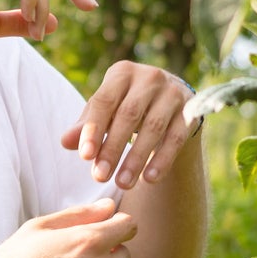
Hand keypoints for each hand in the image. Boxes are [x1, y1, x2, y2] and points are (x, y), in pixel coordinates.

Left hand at [63, 61, 197, 192]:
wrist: (170, 102)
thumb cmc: (126, 106)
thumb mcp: (105, 112)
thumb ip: (86, 126)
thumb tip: (65, 142)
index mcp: (122, 73)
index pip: (104, 101)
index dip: (93, 129)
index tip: (85, 157)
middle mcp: (149, 77)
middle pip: (129, 115)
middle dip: (113, 148)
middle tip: (99, 177)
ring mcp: (172, 93)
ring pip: (154, 128)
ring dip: (136, 158)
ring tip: (122, 184)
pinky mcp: (190, 110)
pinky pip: (176, 137)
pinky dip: (163, 159)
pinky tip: (149, 179)